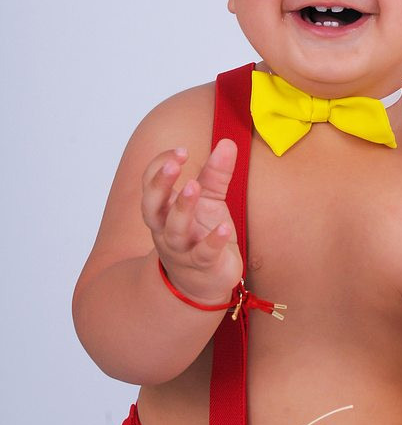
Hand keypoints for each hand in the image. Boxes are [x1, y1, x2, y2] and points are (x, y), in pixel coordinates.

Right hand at [141, 138, 242, 303]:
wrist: (204, 282)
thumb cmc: (201, 234)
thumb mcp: (210, 200)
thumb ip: (216, 173)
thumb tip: (227, 142)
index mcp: (164, 209)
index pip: (151, 184)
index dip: (161, 166)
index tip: (181, 151)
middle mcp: (165, 229)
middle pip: (152, 206)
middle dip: (160, 184)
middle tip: (175, 164)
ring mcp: (181, 249)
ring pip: (174, 230)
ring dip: (182, 208)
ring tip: (194, 186)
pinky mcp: (202, 266)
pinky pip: (204, 254)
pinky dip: (212, 241)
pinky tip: (223, 228)